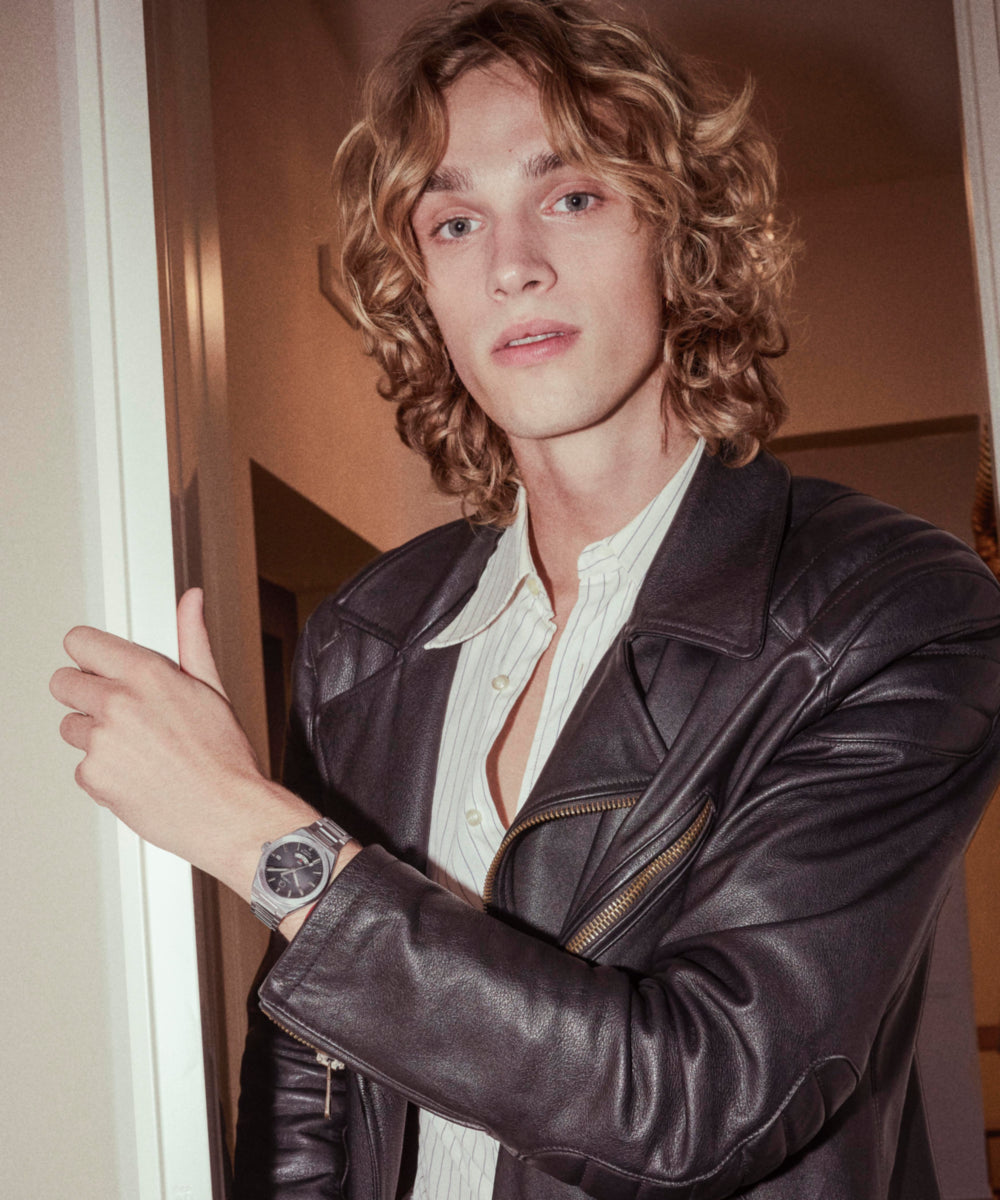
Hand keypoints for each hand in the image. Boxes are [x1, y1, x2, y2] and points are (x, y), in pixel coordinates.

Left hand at [50, 588, 319, 899]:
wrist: (229, 812)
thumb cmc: (225, 755)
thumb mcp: (212, 687)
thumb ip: (192, 638)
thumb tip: (192, 599)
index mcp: (146, 673)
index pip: (79, 642)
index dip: (89, 656)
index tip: (99, 666)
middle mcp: (118, 702)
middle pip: (63, 682)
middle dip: (85, 694)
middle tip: (119, 713)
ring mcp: (101, 741)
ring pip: (71, 727)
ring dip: (94, 736)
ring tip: (138, 750)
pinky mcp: (93, 776)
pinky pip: (81, 767)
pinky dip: (103, 773)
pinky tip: (136, 775)